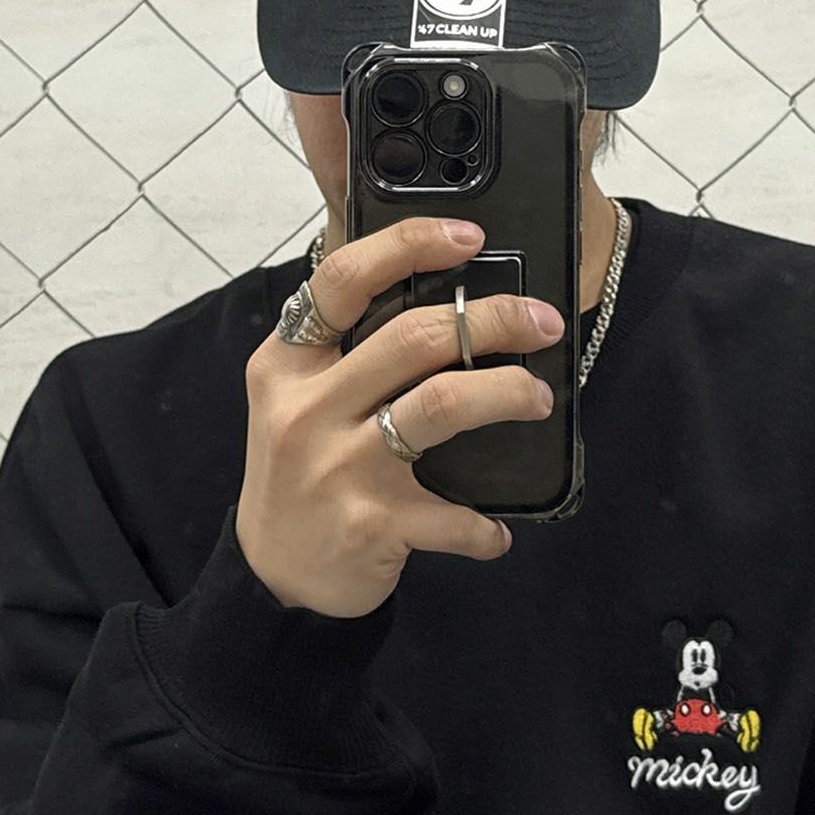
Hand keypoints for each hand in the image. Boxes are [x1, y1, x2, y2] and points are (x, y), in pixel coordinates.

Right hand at [237, 215, 564, 618]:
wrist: (274, 577)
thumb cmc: (299, 478)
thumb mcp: (294, 401)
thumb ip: (341, 349)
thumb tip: (428, 293)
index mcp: (288, 364)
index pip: (344, 279)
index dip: (411, 245)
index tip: (470, 237)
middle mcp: (309, 408)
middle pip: (414, 336)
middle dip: (493, 319)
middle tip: (540, 323)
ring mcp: (340, 467)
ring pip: (442, 404)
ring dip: (507, 393)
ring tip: (539, 398)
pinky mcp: (371, 524)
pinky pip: (452, 515)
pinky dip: (485, 528)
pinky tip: (496, 533)